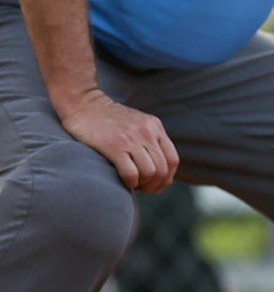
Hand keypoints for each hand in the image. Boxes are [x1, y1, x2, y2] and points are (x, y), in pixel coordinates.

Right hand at [57, 88, 177, 191]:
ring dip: (143, 185)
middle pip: (162, 169)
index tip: (157, 185)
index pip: (172, 160)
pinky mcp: (114, 145)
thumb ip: (149, 139)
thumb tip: (158, 168)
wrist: (83, 103)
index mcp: (155, 126)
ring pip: (150, 173)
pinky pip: (131, 173)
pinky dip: (131, 183)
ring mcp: (132, 138)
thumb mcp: (137, 122)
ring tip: (134, 185)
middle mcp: (148, 132)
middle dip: (155, 185)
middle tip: (143, 188)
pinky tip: (125, 183)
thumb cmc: (107, 118)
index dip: (167, 178)